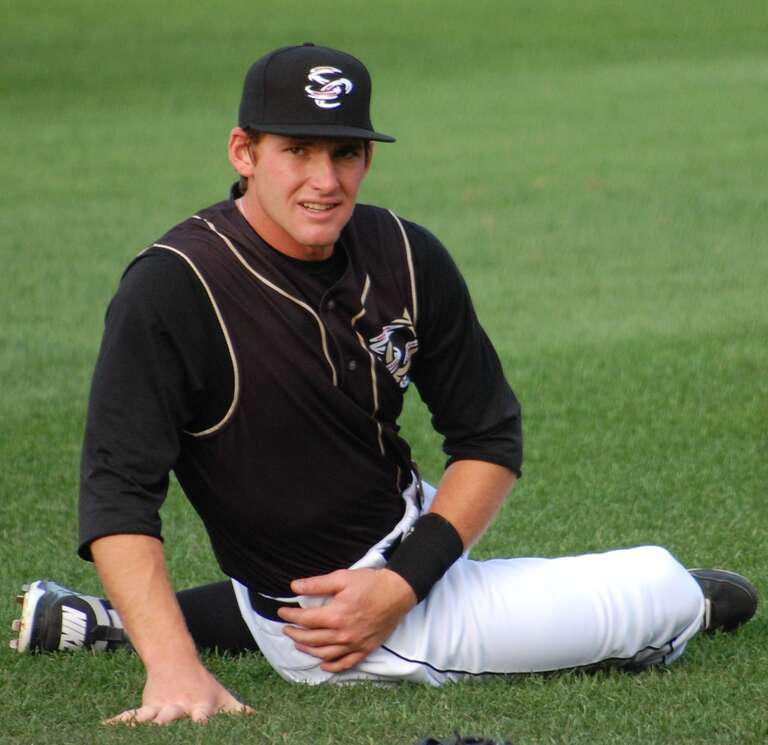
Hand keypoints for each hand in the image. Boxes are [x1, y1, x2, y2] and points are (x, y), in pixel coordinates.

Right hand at [104, 660, 253, 725]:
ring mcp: (160, 708)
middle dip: (167, 723)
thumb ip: (239, 711)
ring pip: (149, 716)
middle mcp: (178, 708)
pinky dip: (118, 722)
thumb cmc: (203, 685)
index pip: (201, 716)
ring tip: (137, 727)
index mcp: (198, 707)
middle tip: (163, 724)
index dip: (201, 721)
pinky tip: (104, 728)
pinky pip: (130, 716)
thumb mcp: (223, 697)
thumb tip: (259, 719)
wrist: (176, 660)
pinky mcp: (145, 707)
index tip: (201, 723)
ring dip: (143, 722)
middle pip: (171, 717)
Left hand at [278, 568, 416, 672]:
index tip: (282, 612)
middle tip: (286, 629)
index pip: (305, 620)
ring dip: (308, 650)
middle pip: (312, 639)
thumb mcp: (342, 578)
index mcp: (335, 616)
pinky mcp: (365, 649)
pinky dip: (333, 666)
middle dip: (295, 634)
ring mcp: (354, 644)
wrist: (397, 592)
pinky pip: (346, 663)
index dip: (291, 616)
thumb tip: (294, 586)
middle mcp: (342, 634)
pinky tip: (324, 664)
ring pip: (325, 653)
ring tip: (298, 643)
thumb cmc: (370, 583)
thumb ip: (317, 584)